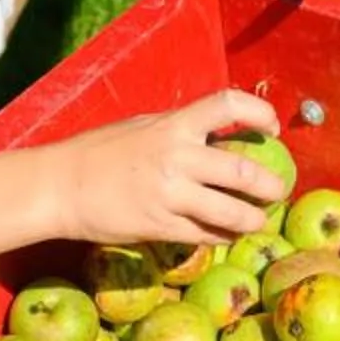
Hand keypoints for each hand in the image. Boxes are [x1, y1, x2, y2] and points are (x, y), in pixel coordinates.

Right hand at [64, 90, 285, 244]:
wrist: (61, 186)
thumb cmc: (100, 152)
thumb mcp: (143, 126)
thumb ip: (180, 130)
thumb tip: (216, 134)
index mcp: (174, 124)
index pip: (228, 105)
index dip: (259, 113)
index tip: (273, 128)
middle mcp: (177, 157)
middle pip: (243, 170)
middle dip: (270, 185)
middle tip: (278, 190)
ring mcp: (169, 194)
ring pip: (230, 211)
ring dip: (252, 218)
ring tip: (258, 220)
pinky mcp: (159, 226)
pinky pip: (204, 234)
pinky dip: (222, 235)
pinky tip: (226, 234)